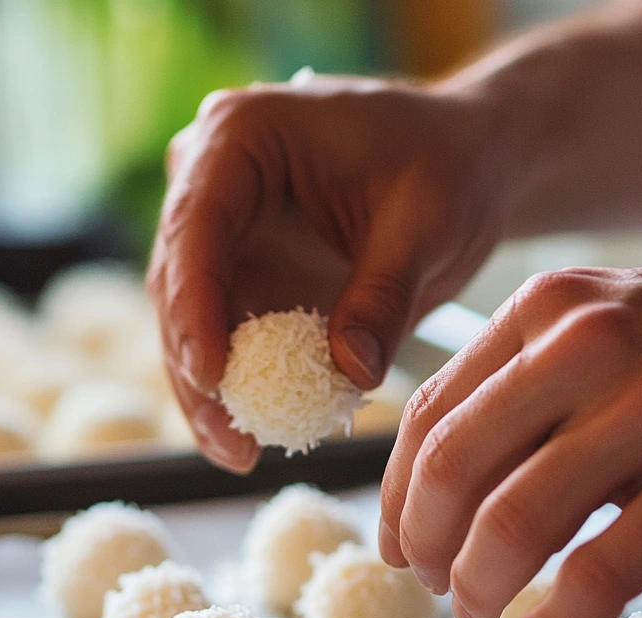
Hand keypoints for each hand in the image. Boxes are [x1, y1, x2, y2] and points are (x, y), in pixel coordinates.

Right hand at [147, 75, 506, 471]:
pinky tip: (259, 438)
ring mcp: (224, 239)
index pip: (198, 224)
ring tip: (240, 454)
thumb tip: (351, 371)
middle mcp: (212, 185)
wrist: (462, 168)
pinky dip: (243, 390)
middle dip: (196, 369)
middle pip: (178, 285)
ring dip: (210, 394)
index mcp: (242, 138)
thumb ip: (384, 296)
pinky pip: (229, 344)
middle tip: (227, 440)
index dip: (194, 303)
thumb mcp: (427, 225)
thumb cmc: (446, 168)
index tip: (210, 374)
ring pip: (190, 326)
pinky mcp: (244, 284)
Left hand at [380, 267, 641, 617]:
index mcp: (548, 310)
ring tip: (481, 614)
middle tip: (438, 588)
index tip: (396, 546)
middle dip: (426, 544)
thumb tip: (423, 487)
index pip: (430, 414)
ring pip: (513, 519)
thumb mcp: (606, 340)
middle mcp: (591, 344)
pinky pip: (599, 573)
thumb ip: (520, 393)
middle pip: (452, 467)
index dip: (394, 496)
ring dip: (478, 587)